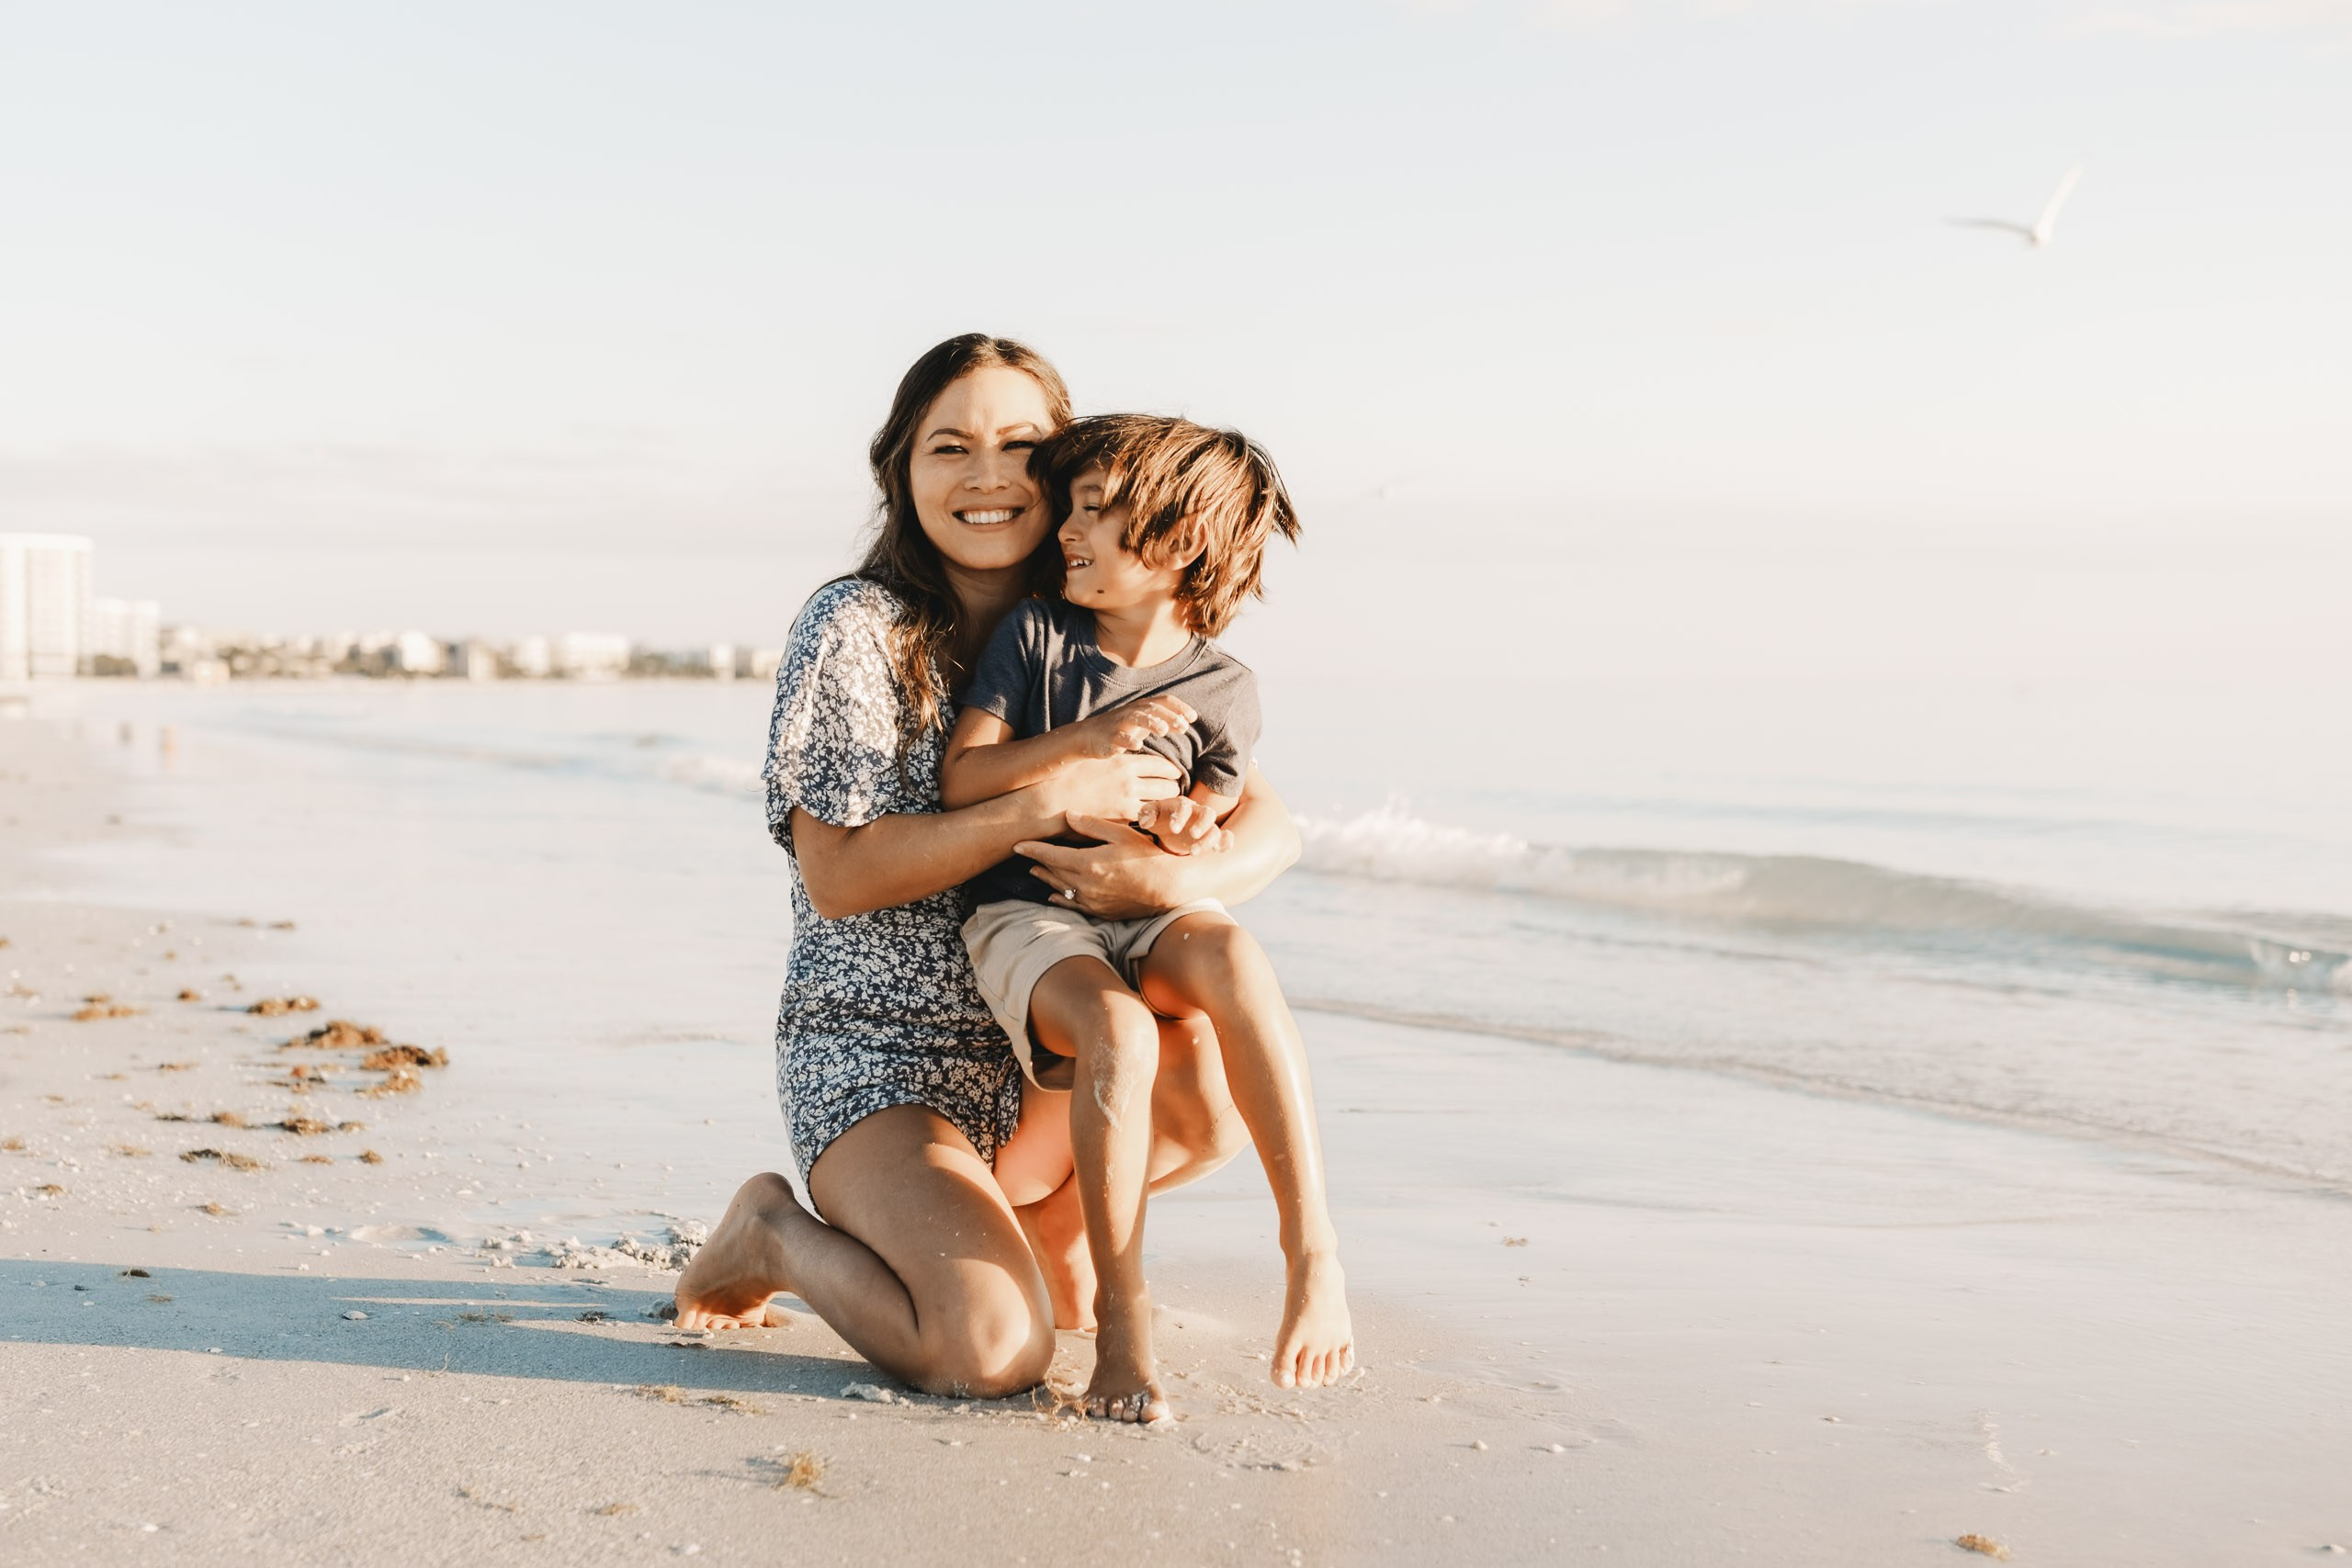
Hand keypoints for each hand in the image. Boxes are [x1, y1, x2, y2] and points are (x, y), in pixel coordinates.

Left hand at [1016, 813, 1233, 920]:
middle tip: (1025, 855)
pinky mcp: (1101, 912)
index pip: (1050, 855)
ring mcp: (1092, 901)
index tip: (1017, 845)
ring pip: (1061, 891)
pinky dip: (1061, 900)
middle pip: (1053, 873)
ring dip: (1047, 880)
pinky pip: (1074, 907)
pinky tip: (1054, 897)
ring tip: (1036, 871)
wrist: (1169, 886)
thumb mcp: (1120, 834)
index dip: (1032, 849)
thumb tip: (1067, 815)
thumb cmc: (1147, 855)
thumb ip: (1091, 825)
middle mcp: (1085, 885)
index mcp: (1088, 863)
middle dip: (1037, 863)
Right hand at [1043, 752, 1181, 822]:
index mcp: (1123, 762)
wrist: (1049, 802)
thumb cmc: (1066, 779)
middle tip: (1175, 791)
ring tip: (1171, 809)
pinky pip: (1146, 820)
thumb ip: (1113, 760)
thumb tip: (1125, 758)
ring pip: (1161, 803)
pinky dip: (1154, 820)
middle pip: (1167, 784)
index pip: (1159, 764)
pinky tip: (1155, 823)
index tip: (1175, 773)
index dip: (1170, 770)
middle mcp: (1129, 781)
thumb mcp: (1093, 760)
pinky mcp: (1121, 820)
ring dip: (1169, 806)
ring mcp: (1127, 802)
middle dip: (1174, 788)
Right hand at [1069, 695, 1197, 759]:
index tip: (1193, 717)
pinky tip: (1137, 745)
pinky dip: (1127, 740)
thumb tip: (1187, 722)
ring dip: (1151, 723)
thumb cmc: (1120, 730)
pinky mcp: (1107, 737)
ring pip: (1136, 718)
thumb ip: (1163, 721)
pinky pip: (1117, 737)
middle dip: (1169, 716)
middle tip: (1184, 726)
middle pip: (1152, 709)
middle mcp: (1132, 711)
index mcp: (1142, 707)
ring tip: (1163, 731)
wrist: (1087, 737)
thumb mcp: (1143, 722)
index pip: (1163, 701)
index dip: (1179, 707)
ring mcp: (1118, 723)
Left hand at [1138, 795, 1224, 855]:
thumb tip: (1145, 821)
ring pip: (1215, 830)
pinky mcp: (1211, 837)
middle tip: (1192, 835)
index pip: (1185, 806)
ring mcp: (1206, 826)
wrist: (1169, 829)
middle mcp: (1198, 814)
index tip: (1172, 828)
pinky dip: (1226, 842)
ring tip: (1193, 852)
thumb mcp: (1150, 815)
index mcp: (1182, 805)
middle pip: (1208, 814)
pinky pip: (1225, 837)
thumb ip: (1146, 814)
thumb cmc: (1159, 819)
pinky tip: (1220, 850)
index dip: (1181, 816)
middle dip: (1202, 825)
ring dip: (1208, 841)